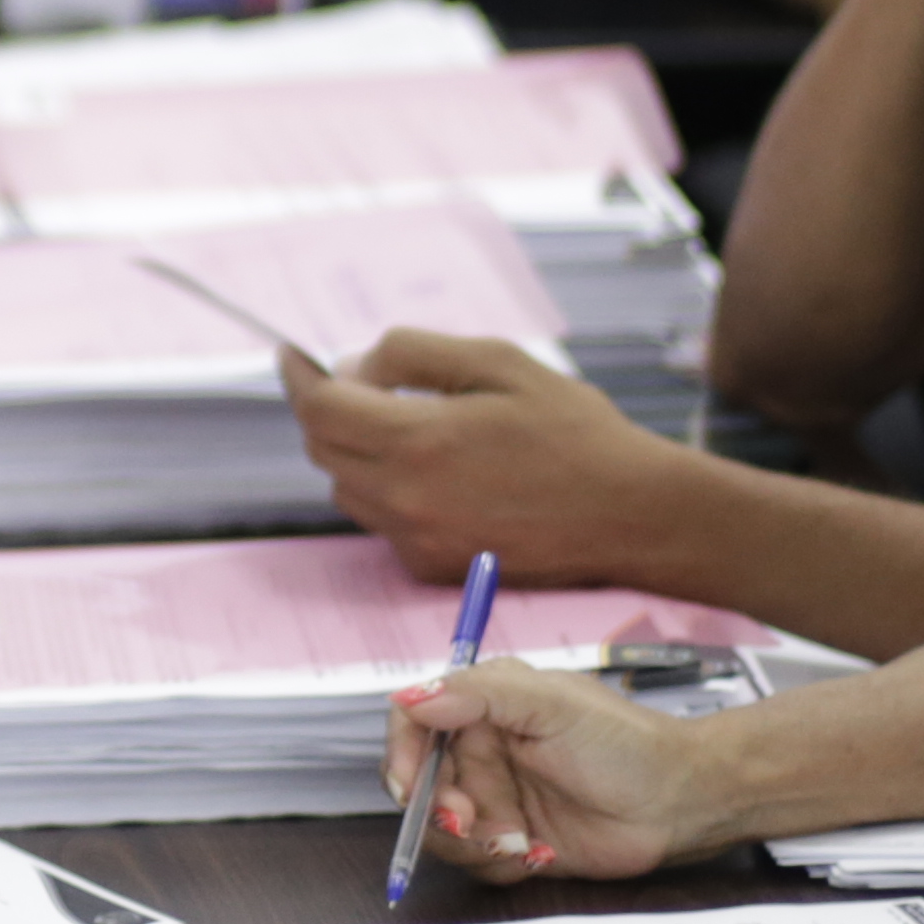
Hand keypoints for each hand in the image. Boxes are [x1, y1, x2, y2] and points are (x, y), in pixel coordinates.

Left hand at [283, 330, 676, 586]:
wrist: (632, 515)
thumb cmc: (575, 432)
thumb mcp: (499, 362)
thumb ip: (414, 355)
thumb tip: (353, 367)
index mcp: (418, 441)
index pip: (320, 407)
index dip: (298, 376)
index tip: (291, 353)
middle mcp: (406, 499)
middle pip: (324, 448)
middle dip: (327, 408)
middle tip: (356, 381)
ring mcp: (417, 541)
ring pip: (348, 488)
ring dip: (355, 451)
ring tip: (407, 425)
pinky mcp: (433, 569)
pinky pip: (383, 522)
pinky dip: (389, 490)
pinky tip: (438, 472)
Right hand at [382, 657, 753, 885]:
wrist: (680, 802)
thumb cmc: (627, 743)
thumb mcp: (551, 704)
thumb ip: (478, 694)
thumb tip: (411, 696)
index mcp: (486, 706)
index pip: (414, 721)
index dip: (400, 753)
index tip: (407, 784)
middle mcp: (484, 750)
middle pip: (421, 784)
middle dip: (441, 809)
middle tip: (473, 819)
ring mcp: (497, 797)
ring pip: (443, 830)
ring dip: (475, 841)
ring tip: (521, 840)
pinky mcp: (513, 841)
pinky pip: (476, 861)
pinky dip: (500, 863)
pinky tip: (540, 852)